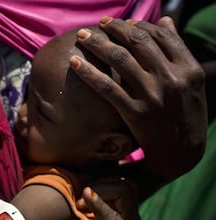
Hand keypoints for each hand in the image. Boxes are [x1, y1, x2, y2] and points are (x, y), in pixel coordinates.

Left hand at [70, 16, 206, 180]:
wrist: (182, 154)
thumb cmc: (184, 115)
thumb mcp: (189, 81)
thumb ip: (176, 51)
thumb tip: (163, 20)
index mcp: (188, 68)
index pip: (160, 35)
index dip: (136, 25)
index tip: (120, 22)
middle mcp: (172, 78)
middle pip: (137, 42)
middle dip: (113, 28)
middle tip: (97, 24)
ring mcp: (153, 95)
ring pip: (121, 59)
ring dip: (98, 43)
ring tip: (82, 36)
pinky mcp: (136, 113)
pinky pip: (107, 87)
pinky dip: (88, 72)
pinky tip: (74, 63)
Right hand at [75, 182, 160, 219]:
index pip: (115, 219)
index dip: (100, 205)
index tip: (85, 192)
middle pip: (124, 192)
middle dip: (100, 189)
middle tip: (80, 203)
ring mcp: (134, 211)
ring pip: (124, 185)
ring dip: (103, 185)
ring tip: (85, 196)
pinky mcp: (131, 206)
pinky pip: (121, 185)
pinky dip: (106, 183)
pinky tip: (94, 192)